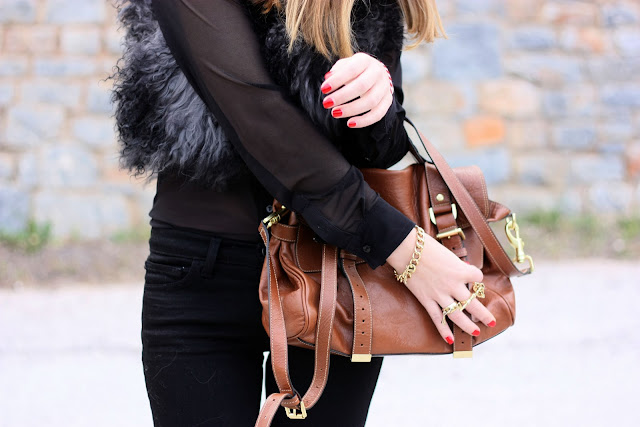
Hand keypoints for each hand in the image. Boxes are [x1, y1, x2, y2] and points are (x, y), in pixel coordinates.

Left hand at [320, 52, 393, 128]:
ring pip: (370, 101)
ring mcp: (384, 87)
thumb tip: (328, 78)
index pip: (352, 69)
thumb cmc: (355, 71)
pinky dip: (364, 121)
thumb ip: (337, 71)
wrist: (376, 74)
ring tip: (335, 113)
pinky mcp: (387, 101)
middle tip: (326, 103)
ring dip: (351, 109)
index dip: (337, 80)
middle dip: (342, 96)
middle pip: (362, 86)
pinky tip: (350, 123)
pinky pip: (378, 113)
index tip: (324, 89)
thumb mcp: (345, 65)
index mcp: (365, 61)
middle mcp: (377, 72)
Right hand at [387, 227, 496, 343]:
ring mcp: (439, 295)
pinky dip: (444, 330)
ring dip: (468, 326)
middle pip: (473, 304)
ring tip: (476, 332)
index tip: (472, 277)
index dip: (476, 278)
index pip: (477, 278)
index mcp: (461, 271)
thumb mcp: (448, 254)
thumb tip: (464, 271)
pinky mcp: (426, 300)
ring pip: (457, 315)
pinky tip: (451, 339)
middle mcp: (453, 285)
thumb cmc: (427, 247)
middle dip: (484, 315)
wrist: (407, 249)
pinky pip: (437, 318)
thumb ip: (457, 266)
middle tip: (492, 322)